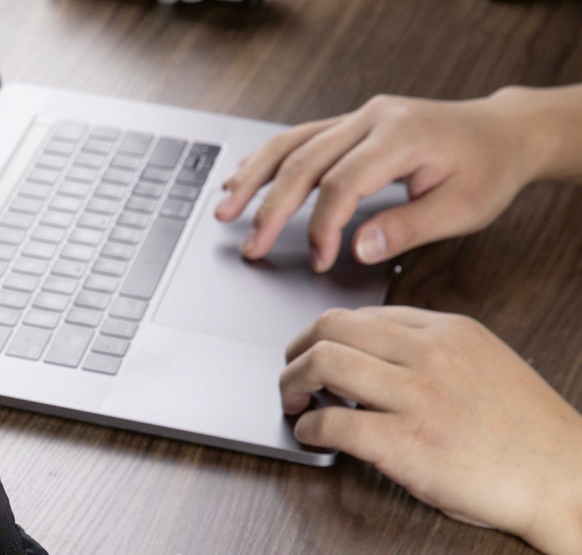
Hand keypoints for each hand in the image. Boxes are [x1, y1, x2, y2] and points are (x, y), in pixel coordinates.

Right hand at [216, 90, 554, 271]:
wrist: (504, 133)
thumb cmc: (487, 170)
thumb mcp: (461, 208)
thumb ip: (407, 228)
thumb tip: (357, 248)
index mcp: (402, 136)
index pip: (341, 183)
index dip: (322, 227)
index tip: (320, 261)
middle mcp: (374, 119)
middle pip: (305, 162)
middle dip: (271, 209)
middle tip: (250, 247)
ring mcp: (359, 117)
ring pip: (291, 144)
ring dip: (253, 178)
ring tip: (225, 209)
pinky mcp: (351, 124)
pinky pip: (299, 138)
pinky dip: (266, 161)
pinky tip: (241, 178)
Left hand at [282, 307, 581, 554]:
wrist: (565, 477)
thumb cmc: (527, 434)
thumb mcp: (485, 367)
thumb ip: (433, 356)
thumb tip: (378, 361)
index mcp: (450, 332)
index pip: (364, 314)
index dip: (327, 336)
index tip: (315, 355)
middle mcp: (430, 355)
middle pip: (332, 327)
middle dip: (296, 351)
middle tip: (290, 377)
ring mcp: (416, 397)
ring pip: (323, 363)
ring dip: (291, 384)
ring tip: (292, 404)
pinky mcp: (404, 443)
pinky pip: (331, 423)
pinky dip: (307, 430)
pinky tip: (310, 438)